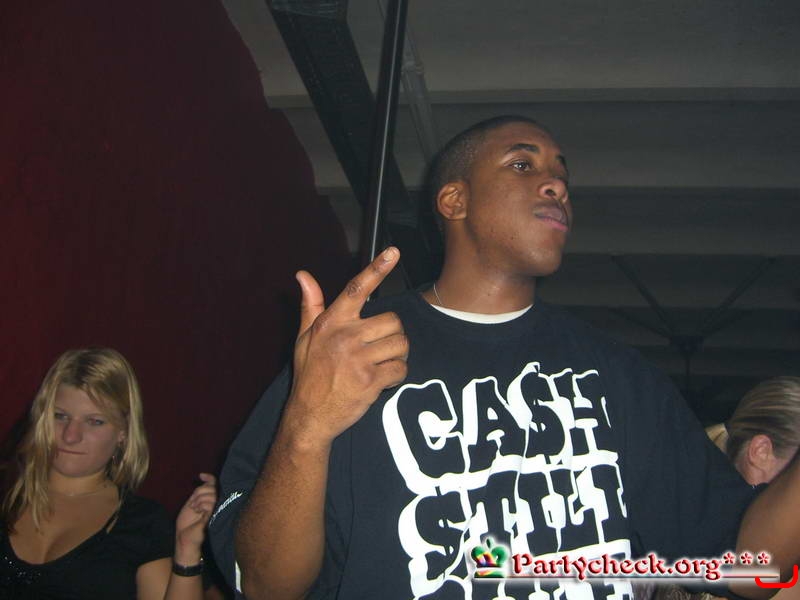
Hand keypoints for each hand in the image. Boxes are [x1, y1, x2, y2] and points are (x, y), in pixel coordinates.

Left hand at [174, 472, 216, 562]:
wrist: (184, 538)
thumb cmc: (187, 522)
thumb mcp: (191, 503)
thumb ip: (198, 493)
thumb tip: (204, 480)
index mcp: (209, 499)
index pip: (214, 484)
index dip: (209, 478)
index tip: (201, 476)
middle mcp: (214, 503)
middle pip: (212, 488)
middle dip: (200, 491)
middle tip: (192, 502)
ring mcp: (215, 509)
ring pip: (212, 494)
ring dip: (200, 499)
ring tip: (194, 508)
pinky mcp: (214, 516)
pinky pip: (212, 504)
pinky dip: (202, 504)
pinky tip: (198, 510)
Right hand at [286, 247, 407, 443]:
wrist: (310, 415)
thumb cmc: (310, 373)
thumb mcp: (305, 337)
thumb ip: (311, 305)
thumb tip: (303, 275)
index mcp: (331, 322)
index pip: (357, 288)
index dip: (377, 268)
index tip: (394, 252)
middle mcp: (345, 336)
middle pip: (393, 320)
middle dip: (392, 336)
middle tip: (378, 348)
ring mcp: (358, 358)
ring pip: (400, 344)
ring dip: (396, 356)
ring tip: (378, 364)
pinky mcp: (370, 380)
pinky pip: (401, 368)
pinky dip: (396, 376)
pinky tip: (380, 380)